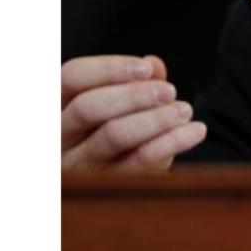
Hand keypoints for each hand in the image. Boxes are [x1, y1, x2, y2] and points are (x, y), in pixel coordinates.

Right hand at [61, 55, 206, 171]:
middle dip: (134, 95)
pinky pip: (140, 162)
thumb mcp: (124, 101)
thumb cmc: (118, 126)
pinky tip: (195, 131)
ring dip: (156, 118)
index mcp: (56, 106)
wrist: (124, 176)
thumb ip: (136, 80)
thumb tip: (153, 64)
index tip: (146, 68)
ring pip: (113, 135)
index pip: (71, 77)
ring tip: (185, 110)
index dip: (109, 69)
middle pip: (88, 108)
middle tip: (170, 90)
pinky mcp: (107, 186)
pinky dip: (172, 142)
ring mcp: (77, 166)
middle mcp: (58, 137)